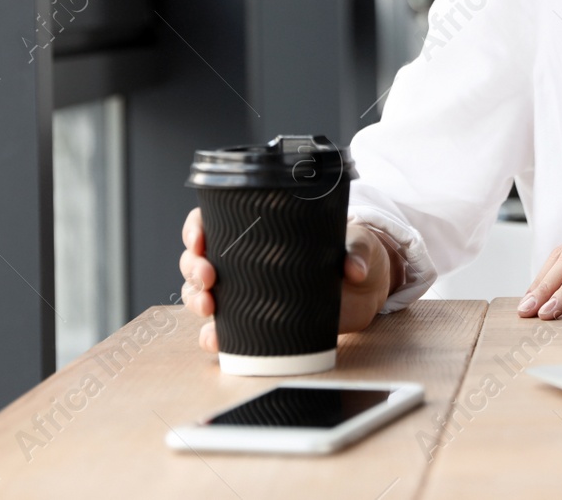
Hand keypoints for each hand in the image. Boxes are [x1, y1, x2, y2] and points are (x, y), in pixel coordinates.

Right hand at [180, 209, 403, 349]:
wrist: (367, 290)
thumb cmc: (354, 252)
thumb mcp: (358, 243)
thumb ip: (356, 252)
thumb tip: (353, 269)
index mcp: (260, 228)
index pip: (212, 221)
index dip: (195, 229)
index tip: (199, 240)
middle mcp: (244, 259)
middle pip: (198, 259)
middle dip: (193, 267)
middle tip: (208, 277)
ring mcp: (247, 291)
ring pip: (202, 293)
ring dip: (195, 299)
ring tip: (209, 305)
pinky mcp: (257, 320)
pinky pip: (225, 329)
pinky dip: (214, 335)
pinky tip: (214, 339)